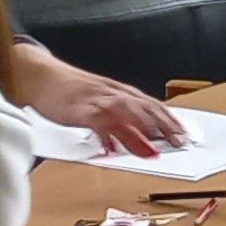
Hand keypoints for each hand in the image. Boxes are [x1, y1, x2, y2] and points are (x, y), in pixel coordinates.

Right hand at [13, 53, 185, 156]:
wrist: (39, 75)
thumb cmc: (69, 90)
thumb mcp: (100, 99)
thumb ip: (118, 114)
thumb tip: (139, 135)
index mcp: (120, 92)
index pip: (152, 105)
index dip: (170, 119)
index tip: (185, 133)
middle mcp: (113, 94)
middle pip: (144, 109)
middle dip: (164, 126)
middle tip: (179, 143)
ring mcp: (97, 100)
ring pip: (126, 115)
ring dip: (142, 132)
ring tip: (155, 150)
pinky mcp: (80, 108)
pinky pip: (97, 122)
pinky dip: (107, 134)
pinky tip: (114, 148)